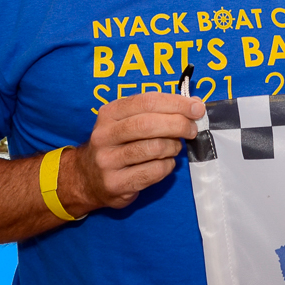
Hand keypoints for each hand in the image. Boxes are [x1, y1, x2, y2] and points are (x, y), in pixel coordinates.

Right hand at [61, 93, 205, 213]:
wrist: (87, 179)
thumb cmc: (119, 145)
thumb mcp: (129, 121)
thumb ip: (159, 111)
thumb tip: (195, 104)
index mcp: (109, 113)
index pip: (147, 101)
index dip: (176, 103)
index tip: (197, 108)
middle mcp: (104, 135)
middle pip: (149, 124)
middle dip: (178, 124)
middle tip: (192, 129)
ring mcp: (107, 161)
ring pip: (154, 148)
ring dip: (173, 147)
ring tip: (174, 147)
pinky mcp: (115, 184)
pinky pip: (154, 171)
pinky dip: (168, 166)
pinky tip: (165, 163)